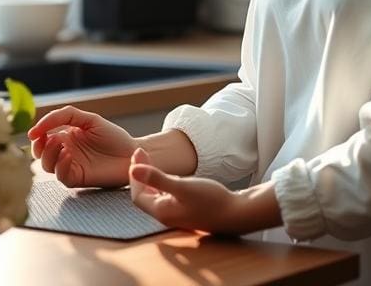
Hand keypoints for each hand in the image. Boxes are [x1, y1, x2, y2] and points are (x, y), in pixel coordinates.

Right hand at [28, 106, 138, 187]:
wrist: (132, 153)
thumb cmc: (113, 136)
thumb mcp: (89, 119)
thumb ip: (65, 115)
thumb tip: (40, 125)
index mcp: (66, 137)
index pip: (42, 139)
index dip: (36, 134)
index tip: (35, 132)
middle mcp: (65, 153)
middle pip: (40, 154)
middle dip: (39, 146)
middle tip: (48, 138)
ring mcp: (71, 166)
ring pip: (47, 166)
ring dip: (49, 154)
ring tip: (61, 144)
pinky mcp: (78, 178)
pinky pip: (61, 176)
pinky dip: (60, 165)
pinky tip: (68, 154)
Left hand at [128, 147, 244, 234]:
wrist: (237, 214)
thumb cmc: (211, 200)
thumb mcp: (183, 186)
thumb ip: (157, 178)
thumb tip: (133, 170)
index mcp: (161, 211)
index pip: (138, 194)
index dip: (135, 175)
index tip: (138, 154)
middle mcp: (167, 216)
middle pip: (145, 195)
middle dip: (140, 174)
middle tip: (141, 153)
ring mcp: (177, 215)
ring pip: (156, 196)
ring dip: (150, 178)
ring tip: (150, 160)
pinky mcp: (187, 211)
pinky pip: (167, 197)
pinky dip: (162, 184)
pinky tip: (169, 176)